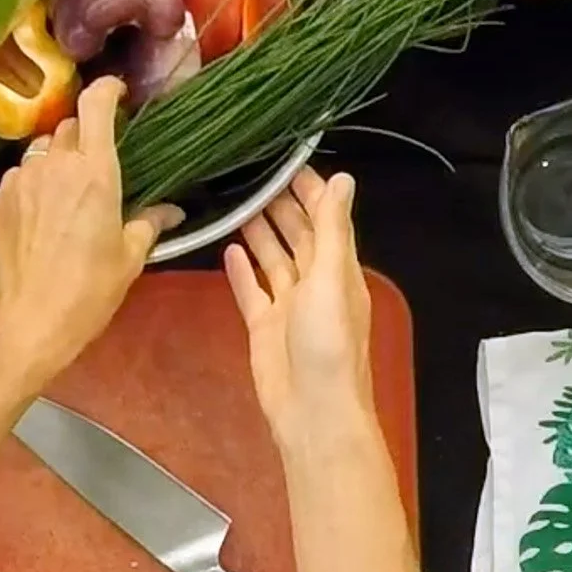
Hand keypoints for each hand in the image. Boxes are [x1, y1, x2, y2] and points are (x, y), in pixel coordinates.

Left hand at [0, 77, 182, 389]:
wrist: (30, 320)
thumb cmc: (89, 290)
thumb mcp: (130, 257)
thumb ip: (149, 224)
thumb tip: (173, 211)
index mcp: (96, 172)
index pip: (96, 105)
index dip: (107, 89)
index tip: (117, 93)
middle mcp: (56, 164)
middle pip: (70, 126)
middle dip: (86, 134)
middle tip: (98, 161)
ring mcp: (23, 178)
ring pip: (43, 149)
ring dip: (58, 158)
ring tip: (68, 190)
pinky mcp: (0, 198)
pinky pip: (21, 173)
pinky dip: (35, 181)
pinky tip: (42, 211)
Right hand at [224, 167, 375, 457]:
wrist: (312, 411)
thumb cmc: (328, 345)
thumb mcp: (331, 277)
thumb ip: (332, 229)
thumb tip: (342, 178)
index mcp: (338, 269)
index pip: (325, 218)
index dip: (310, 190)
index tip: (288, 160)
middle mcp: (315, 283)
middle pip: (298, 235)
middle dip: (281, 205)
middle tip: (254, 172)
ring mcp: (288, 306)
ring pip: (273, 259)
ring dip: (260, 231)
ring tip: (238, 200)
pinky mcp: (264, 326)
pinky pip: (252, 290)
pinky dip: (242, 270)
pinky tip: (229, 248)